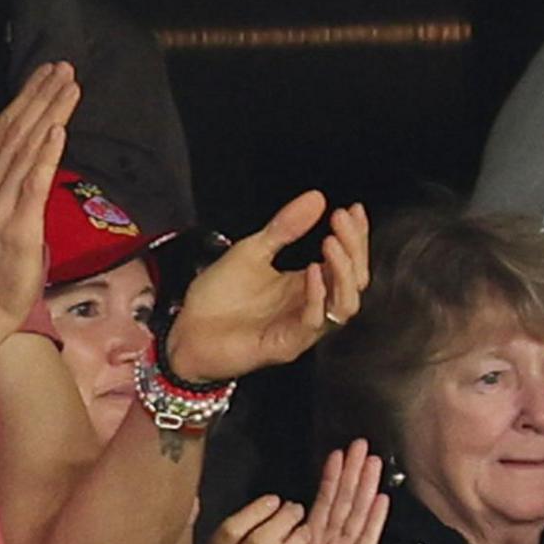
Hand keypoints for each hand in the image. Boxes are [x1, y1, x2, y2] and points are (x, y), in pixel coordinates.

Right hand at [0, 64, 78, 341]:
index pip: (5, 128)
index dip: (27, 97)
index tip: (48, 71)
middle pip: (16, 131)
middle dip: (41, 95)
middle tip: (63, 66)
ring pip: (26, 150)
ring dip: (48, 114)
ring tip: (67, 85)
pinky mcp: (18, 227)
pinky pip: (32, 184)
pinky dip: (45, 155)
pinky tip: (58, 130)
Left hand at [165, 196, 368, 383]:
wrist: (187, 332)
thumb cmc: (218, 297)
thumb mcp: (251, 251)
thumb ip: (284, 227)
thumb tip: (316, 198)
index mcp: (306, 284)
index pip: (347, 261)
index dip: (356, 236)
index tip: (353, 209)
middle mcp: (310, 306)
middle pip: (354, 282)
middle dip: (354, 249)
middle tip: (341, 220)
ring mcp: (301, 328)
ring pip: (344, 306)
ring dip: (343, 273)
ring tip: (331, 243)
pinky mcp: (286, 345)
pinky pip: (313, 322)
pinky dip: (317, 296)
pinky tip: (312, 271)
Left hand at [261, 440, 389, 543]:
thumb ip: (281, 531)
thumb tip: (280, 504)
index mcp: (313, 536)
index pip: (325, 499)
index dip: (332, 475)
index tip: (337, 452)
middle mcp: (331, 540)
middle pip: (346, 499)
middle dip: (354, 472)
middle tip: (362, 444)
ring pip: (357, 513)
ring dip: (366, 487)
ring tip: (374, 462)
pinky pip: (366, 540)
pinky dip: (374, 520)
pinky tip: (382, 499)